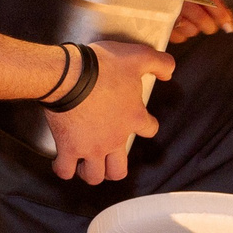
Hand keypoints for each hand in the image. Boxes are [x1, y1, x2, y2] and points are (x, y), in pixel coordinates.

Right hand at [41, 39, 172, 185]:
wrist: (68, 75)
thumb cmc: (101, 66)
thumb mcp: (138, 56)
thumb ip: (160, 63)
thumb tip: (169, 73)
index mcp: (133, 117)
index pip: (149, 130)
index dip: (146, 126)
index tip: (137, 121)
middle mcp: (114, 139)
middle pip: (119, 170)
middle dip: (114, 169)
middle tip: (107, 159)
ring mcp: (91, 147)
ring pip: (95, 176)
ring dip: (91, 172)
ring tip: (85, 164)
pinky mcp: (68, 148)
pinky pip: (65, 170)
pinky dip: (64, 170)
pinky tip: (62, 164)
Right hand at [162, 0, 232, 43]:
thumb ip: (209, 3)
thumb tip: (229, 20)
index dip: (221, 12)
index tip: (229, 24)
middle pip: (201, 16)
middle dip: (207, 25)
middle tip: (207, 26)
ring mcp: (164, 11)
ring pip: (191, 29)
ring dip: (192, 30)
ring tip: (185, 23)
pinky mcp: (158, 26)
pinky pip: (178, 37)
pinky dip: (180, 35)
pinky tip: (175, 27)